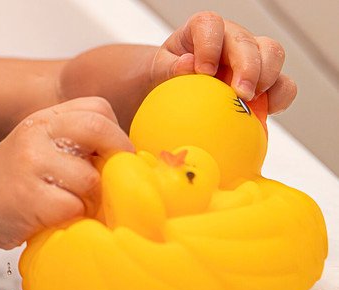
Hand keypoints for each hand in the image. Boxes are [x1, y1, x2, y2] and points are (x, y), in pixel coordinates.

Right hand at [0, 97, 133, 248]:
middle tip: (117, 180)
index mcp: (47, 118)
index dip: (117, 135)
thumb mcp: (45, 142)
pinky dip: (75, 216)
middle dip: (117, 158)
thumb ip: (81, 141)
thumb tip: (128, 158)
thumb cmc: (21, 173)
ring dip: (92, 198)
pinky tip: (60, 216)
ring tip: (77, 203)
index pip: (98, 110)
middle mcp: (38, 134)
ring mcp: (31, 164)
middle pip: (98, 131)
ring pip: (90, 179)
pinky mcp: (29, 198)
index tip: (119, 157)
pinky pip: (74, 207)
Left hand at [151, 11, 296, 113]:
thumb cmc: (169, 74)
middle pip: (247, 42)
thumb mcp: (159, 69)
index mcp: (203, 30)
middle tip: (240, 94)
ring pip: (273, 53)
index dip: (210, 46)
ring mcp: (251, 56)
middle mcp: (230, 38)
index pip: (210, 25)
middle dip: (247, 67)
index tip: (204, 72)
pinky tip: (268, 110)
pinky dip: (281, 96)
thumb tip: (187, 65)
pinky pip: (284, 83)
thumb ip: (168, 68)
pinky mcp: (263, 79)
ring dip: (267, 77)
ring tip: (251, 100)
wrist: (179, 89)